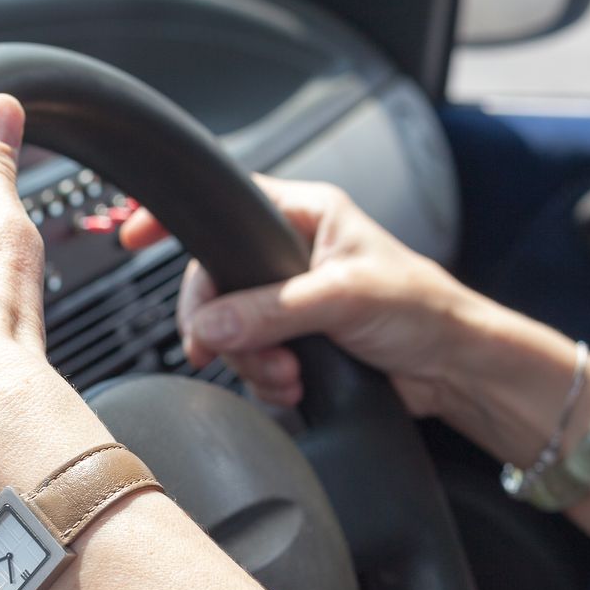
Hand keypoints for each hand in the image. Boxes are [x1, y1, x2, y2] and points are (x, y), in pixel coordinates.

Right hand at [119, 177, 482, 416]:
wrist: (456, 370)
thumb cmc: (425, 311)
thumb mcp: (343, 299)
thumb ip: (270, 310)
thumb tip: (211, 325)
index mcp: (306, 214)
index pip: (224, 203)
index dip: (176, 217)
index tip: (133, 237)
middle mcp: (293, 252)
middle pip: (216, 280)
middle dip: (224, 326)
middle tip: (228, 352)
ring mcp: (291, 299)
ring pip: (230, 327)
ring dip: (251, 361)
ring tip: (288, 375)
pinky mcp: (296, 341)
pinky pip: (252, 358)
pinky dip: (266, 379)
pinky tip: (294, 387)